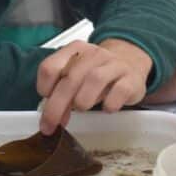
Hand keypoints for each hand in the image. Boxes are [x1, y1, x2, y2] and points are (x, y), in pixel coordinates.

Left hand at [36, 39, 152, 134]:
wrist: (130, 62)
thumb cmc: (97, 72)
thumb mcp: (77, 75)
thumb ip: (61, 91)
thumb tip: (50, 117)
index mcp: (74, 50)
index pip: (50, 66)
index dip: (44, 87)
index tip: (46, 101)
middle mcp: (94, 54)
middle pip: (70, 78)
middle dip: (57, 106)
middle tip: (51, 125)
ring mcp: (114, 64)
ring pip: (94, 79)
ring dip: (82, 100)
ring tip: (81, 109)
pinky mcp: (132, 79)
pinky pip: (119, 91)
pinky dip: (110, 104)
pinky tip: (107, 108)